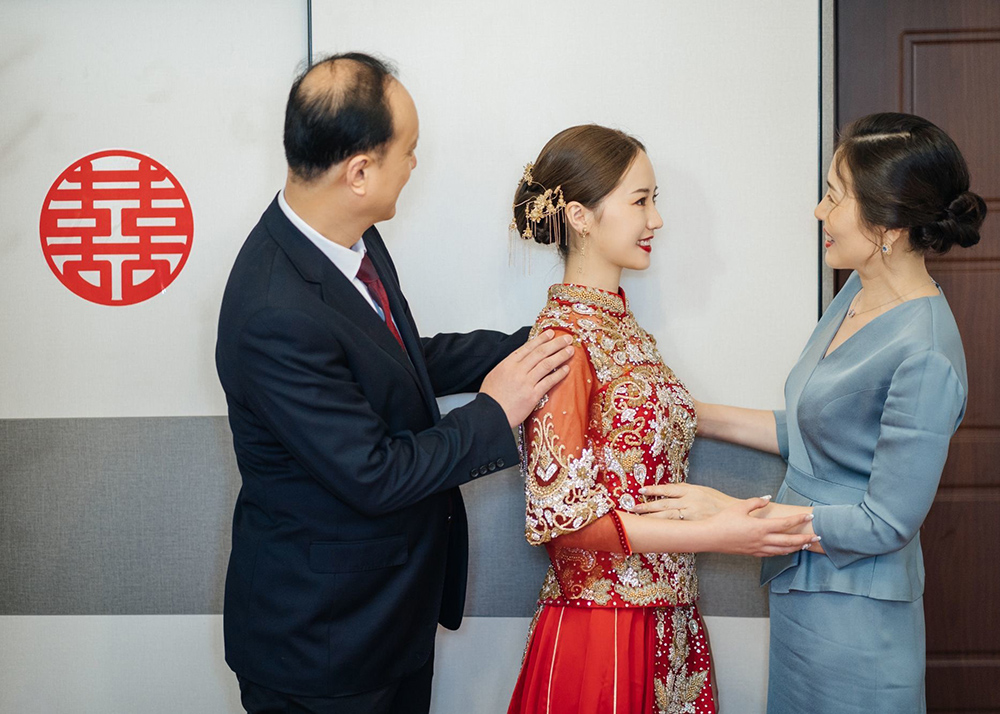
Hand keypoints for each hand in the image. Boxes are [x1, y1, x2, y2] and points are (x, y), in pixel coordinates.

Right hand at [480, 330, 573, 427]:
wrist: (489, 414)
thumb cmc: (491, 398)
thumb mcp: (495, 375)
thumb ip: (509, 366)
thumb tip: (522, 360)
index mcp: (508, 364)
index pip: (528, 347)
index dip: (541, 339)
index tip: (550, 333)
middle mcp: (518, 370)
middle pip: (540, 352)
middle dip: (555, 343)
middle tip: (566, 338)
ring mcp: (526, 382)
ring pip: (547, 364)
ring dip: (560, 356)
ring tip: (570, 350)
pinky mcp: (532, 395)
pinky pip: (549, 382)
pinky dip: (559, 374)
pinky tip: (566, 369)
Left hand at [632, 483, 737, 520]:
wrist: (736, 514)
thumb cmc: (719, 503)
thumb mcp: (703, 490)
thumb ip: (686, 490)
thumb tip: (670, 489)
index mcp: (691, 490)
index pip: (668, 489)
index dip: (654, 490)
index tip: (641, 490)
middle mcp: (690, 501)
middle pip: (664, 503)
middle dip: (647, 506)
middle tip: (633, 507)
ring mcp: (692, 514)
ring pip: (667, 515)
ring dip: (652, 517)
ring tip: (639, 518)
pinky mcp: (695, 525)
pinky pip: (677, 526)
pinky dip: (665, 526)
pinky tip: (656, 528)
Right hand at [701, 497, 817, 556]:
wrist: (710, 537)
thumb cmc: (723, 520)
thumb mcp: (739, 507)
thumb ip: (756, 502)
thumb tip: (768, 498)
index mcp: (761, 527)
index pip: (786, 524)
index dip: (799, 519)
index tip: (810, 515)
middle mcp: (762, 540)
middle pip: (790, 541)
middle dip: (805, 539)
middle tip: (818, 536)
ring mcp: (758, 549)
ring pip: (783, 551)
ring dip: (797, 547)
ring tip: (806, 544)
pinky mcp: (753, 553)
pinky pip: (773, 554)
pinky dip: (784, 552)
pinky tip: (787, 549)